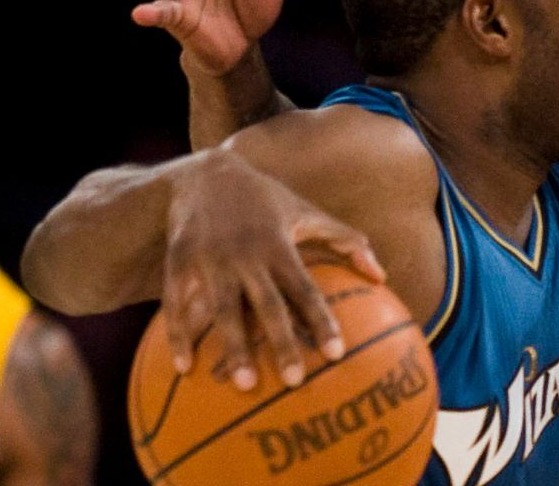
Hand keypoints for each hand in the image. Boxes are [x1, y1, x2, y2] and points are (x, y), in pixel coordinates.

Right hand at [161, 150, 384, 390]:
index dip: (321, 320)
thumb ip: (347, 241)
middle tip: (294, 382)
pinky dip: (177, 335)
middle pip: (267, 305)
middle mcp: (247, 254)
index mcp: (279, 245)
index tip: (337, 354)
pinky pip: (176, 304)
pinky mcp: (179, 259)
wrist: (206, 173)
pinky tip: (183, 368)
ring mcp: (211, 258)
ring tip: (245, 385)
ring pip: (222, 309)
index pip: (305, 289)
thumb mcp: (308, 212)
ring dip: (233, 348)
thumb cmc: (267, 201)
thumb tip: (382, 276)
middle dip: (281, 342)